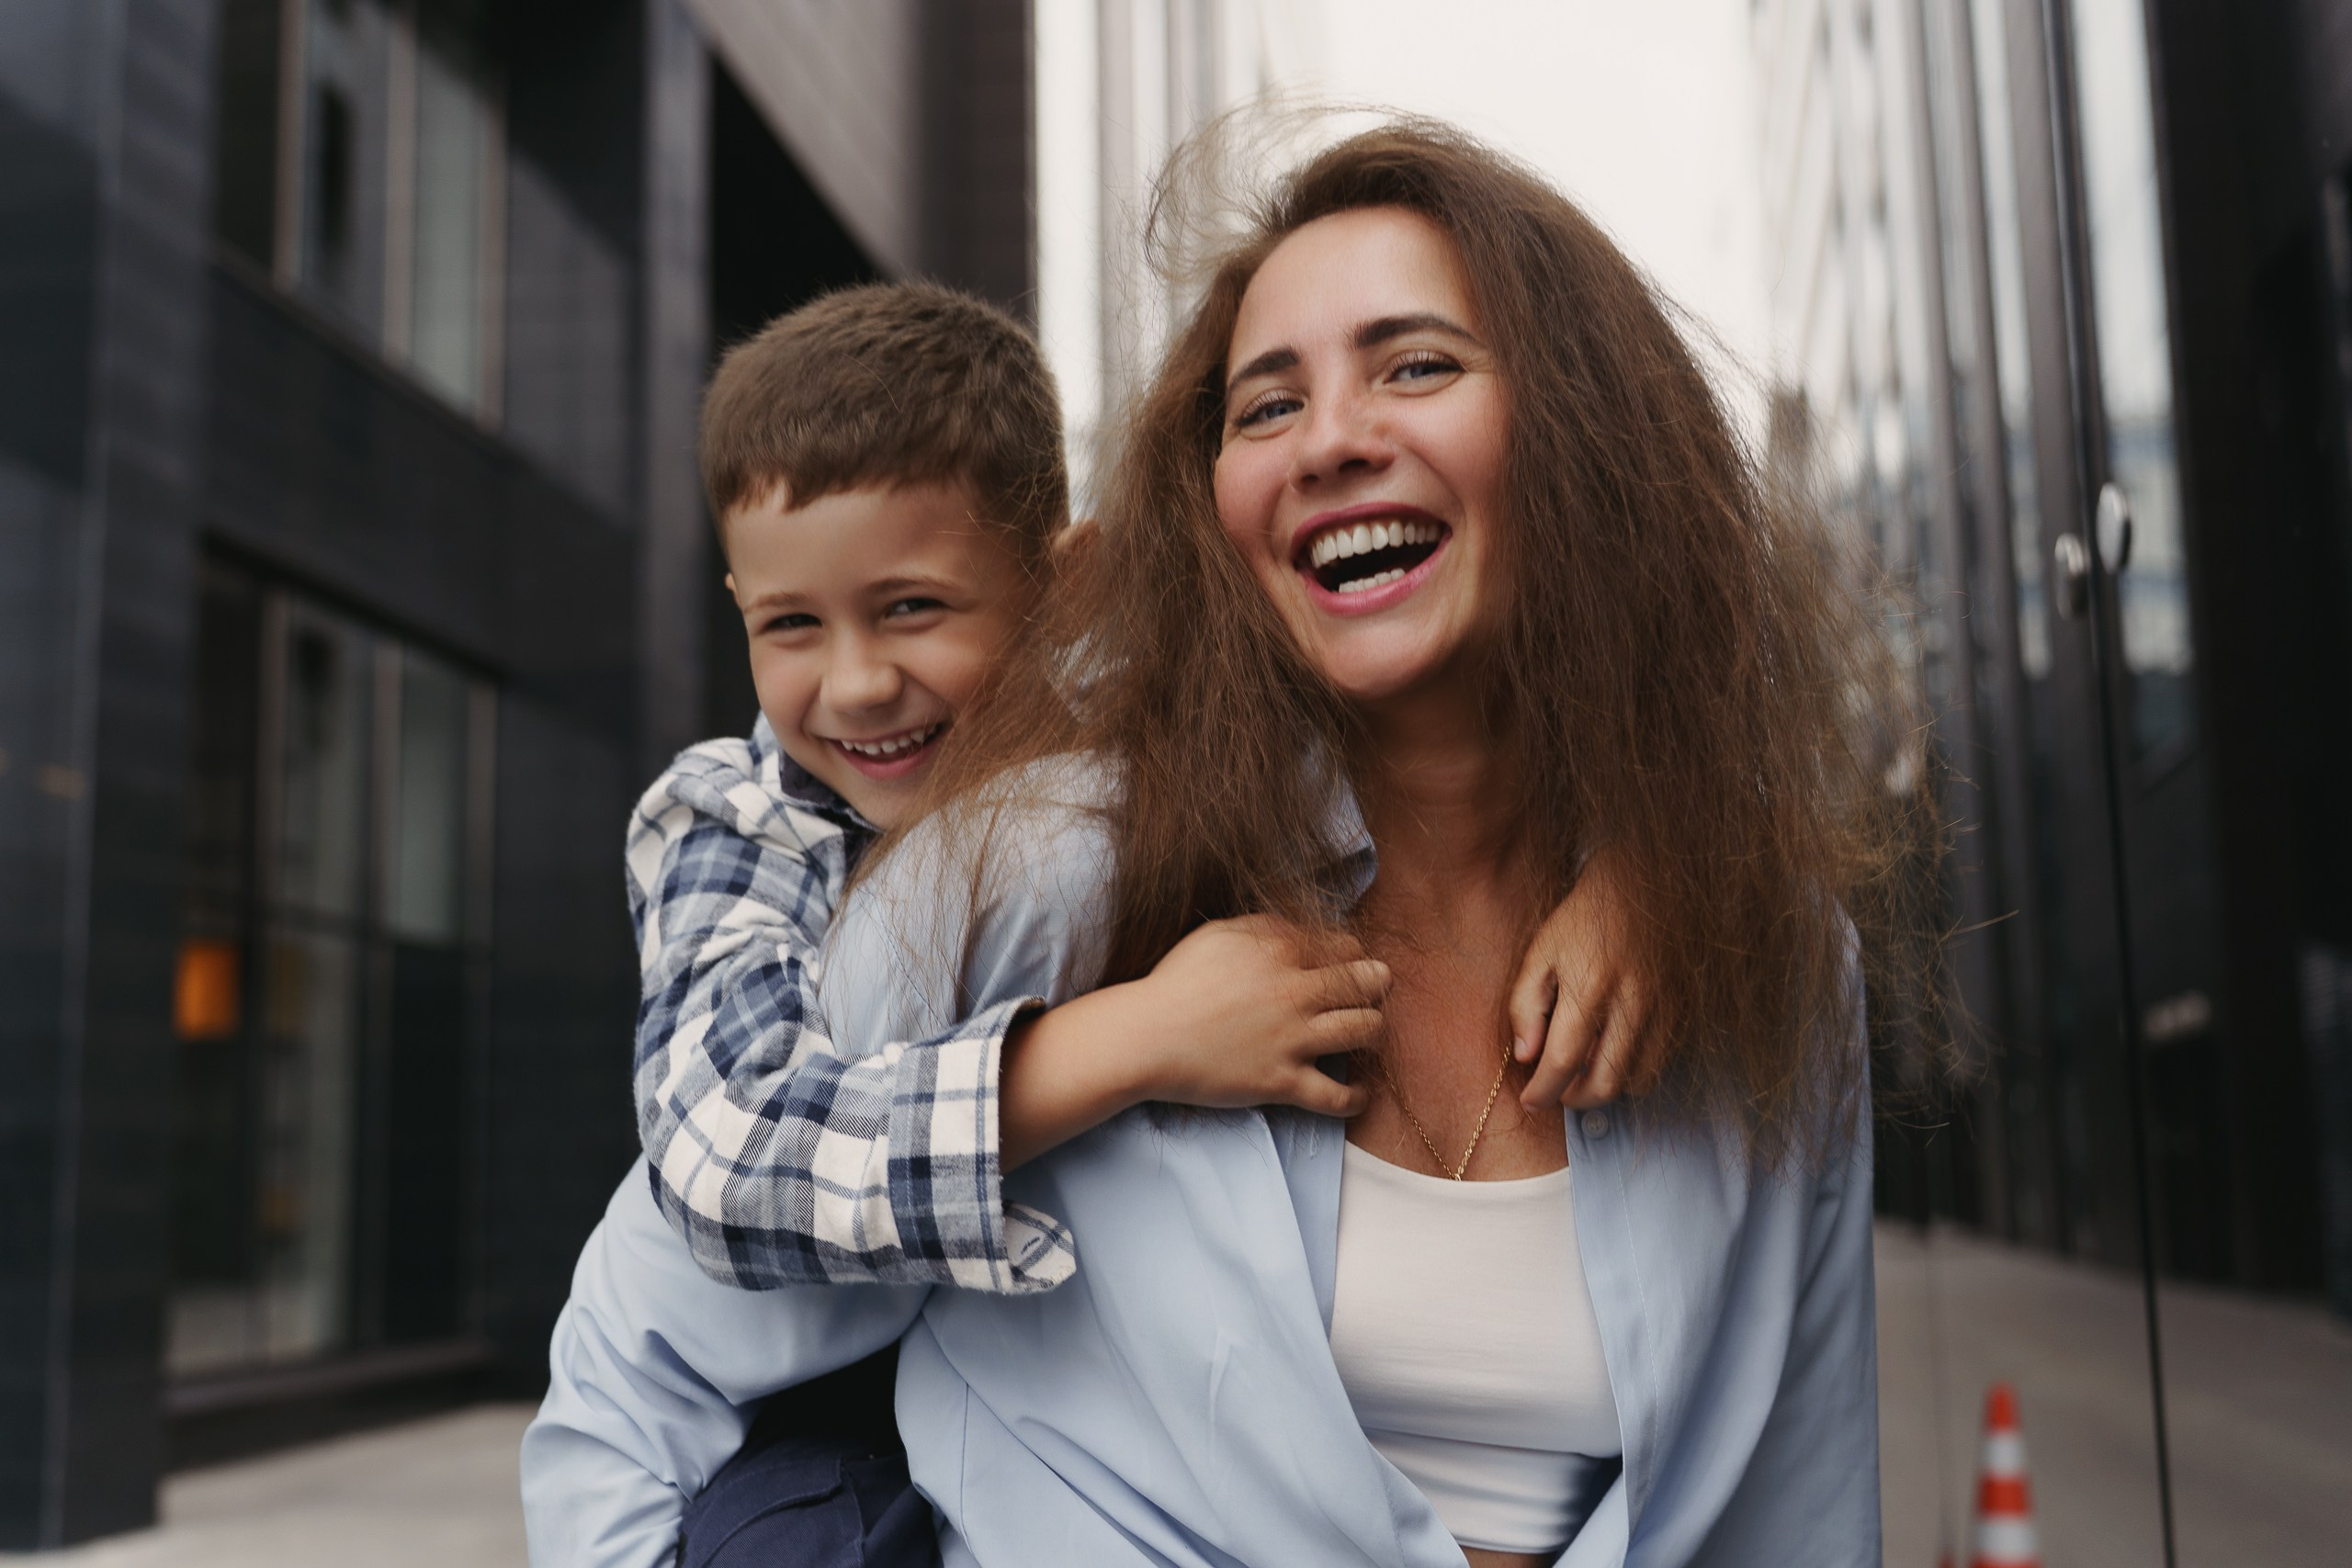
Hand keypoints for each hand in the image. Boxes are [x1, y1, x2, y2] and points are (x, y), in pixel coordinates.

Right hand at [1132, 915, 1388, 1118]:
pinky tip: (1363, 1092)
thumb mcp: (1220, 933)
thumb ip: (1266, 927)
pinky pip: (1336, 1095)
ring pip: (1364, 1030)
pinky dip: (1357, 1096)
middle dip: (1378, 983)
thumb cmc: (1177, 981)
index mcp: (1281, 951)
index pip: (1344, 945)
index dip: (1354, 953)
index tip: (1352, 962)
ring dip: (1374, 1029)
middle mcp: (1295, 991)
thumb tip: (1301, 930)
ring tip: (1368, 1032)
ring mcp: (1292, 1038)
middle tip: (1377, 988)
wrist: (1147, 1036)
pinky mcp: (1282, 1081)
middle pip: (1365, 982)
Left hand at [1508, 851, 1657, 1111]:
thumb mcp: (1540, 952)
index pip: (1563, 1061)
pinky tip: (1613, 1049)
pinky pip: (1659, 1062)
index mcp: (1589, 987)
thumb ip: (1525, 1005)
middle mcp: (1631, 1004)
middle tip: (1558, 1089)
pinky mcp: (1684, 1011)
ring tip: (1584, 1065)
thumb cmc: (1582, 921)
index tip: (1530, 1100)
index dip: (1544, 1091)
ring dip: (1606, 1085)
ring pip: (1638, 1080)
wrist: (1644, 885)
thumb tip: (1525, 1057)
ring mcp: (1664, 1009)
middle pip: (1607, 1083)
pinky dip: (1633, 1068)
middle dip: (1576, 1099)